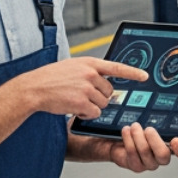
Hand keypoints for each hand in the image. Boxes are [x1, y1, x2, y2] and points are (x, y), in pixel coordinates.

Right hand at [25, 58, 147, 119]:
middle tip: (83, 95)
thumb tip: (106, 83)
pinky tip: (74, 109)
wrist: (32, 89)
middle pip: (109, 91)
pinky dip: (87, 114)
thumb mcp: (72, 67)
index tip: (145, 77)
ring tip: (75, 100)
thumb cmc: (50, 78)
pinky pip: (94, 113)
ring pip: (103, 103)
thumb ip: (90, 71)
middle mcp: (90, 74)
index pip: (116, 67)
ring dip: (92, 106)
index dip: (133, 72)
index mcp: (89, 63)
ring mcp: (86, 88)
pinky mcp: (81, 102)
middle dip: (99, 97)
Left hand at [108, 123, 177, 171]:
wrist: (121, 139)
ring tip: (134, 126)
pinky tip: (126, 131)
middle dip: (154, 139)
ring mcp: (150, 163)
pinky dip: (128, 139)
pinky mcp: (137, 166)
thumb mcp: (155, 120)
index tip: (176, 140)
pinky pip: (132, 153)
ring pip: (145, 151)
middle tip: (148, 129)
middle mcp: (164, 157)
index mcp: (175, 146)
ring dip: (138, 135)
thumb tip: (159, 104)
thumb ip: (162, 118)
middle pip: (163, 154)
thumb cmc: (141, 128)